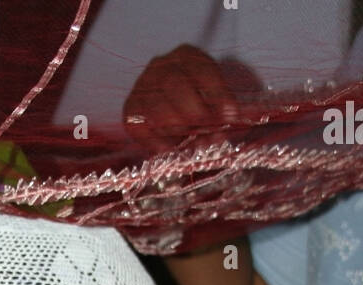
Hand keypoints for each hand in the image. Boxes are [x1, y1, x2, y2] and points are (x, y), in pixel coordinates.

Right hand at [123, 45, 238, 152]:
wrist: (169, 109)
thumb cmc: (197, 105)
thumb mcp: (213, 102)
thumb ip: (219, 115)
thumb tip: (217, 134)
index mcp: (186, 56)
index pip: (203, 69)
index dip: (218, 94)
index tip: (231, 115)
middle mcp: (161, 65)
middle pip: (174, 83)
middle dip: (194, 112)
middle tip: (207, 133)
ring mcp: (142, 85)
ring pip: (155, 106)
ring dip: (176, 129)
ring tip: (190, 143)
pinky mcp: (130, 109)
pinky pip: (139, 126)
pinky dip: (155, 142)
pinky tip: (169, 149)